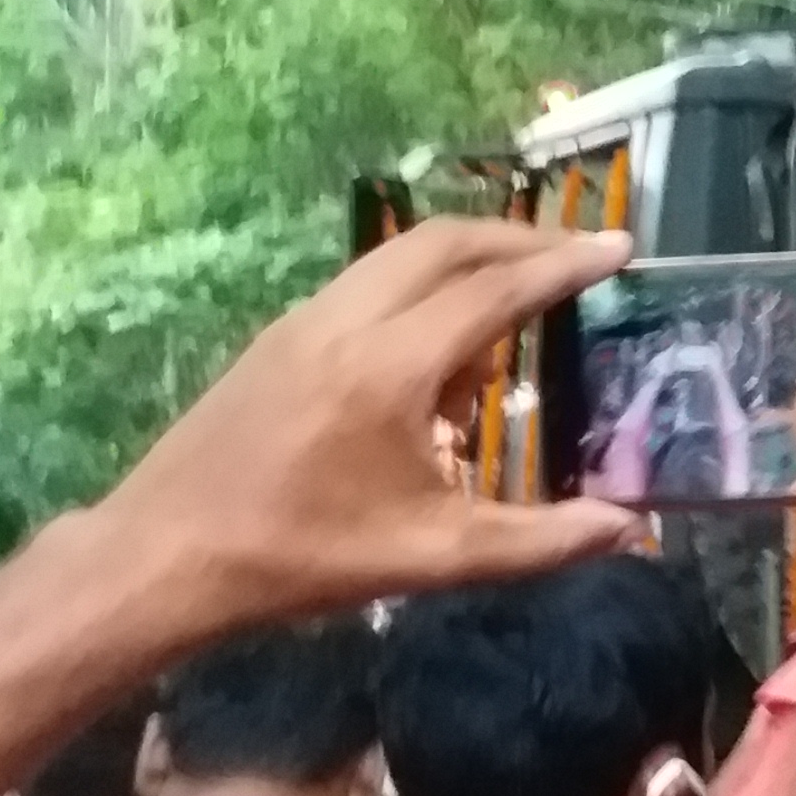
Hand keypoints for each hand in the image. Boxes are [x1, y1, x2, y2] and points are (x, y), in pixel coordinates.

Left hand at [92, 217, 642, 627]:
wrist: (167, 555)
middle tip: (577, 255)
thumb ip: (542, 541)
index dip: (564, 266)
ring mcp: (303, 322)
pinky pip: (367, 285)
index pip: (495, 291)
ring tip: (517, 301)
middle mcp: (346, 320)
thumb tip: (629, 528)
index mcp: (390, 365)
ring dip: (466, 260)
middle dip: (519, 239)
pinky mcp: (278, 339)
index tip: (620, 248)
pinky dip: (421, 289)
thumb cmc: (305, 556)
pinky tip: (439, 353)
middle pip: (444, 242)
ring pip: (399, 256)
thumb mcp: (436, 557)